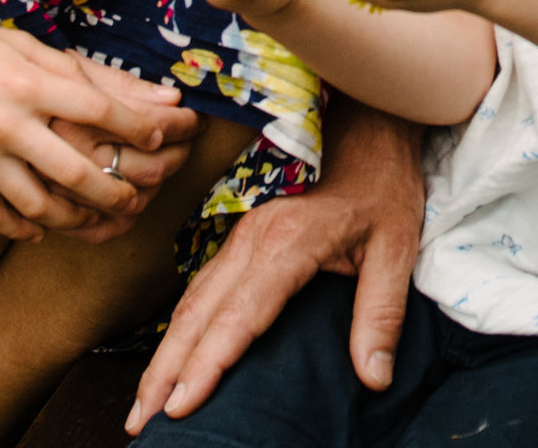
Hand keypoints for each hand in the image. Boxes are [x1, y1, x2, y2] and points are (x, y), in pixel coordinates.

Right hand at [0, 22, 197, 241]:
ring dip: (80, 219)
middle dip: (118, 190)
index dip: (138, 127)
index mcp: (28, 82)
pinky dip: (27, 228)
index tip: (164, 135)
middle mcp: (8, 123)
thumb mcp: (22, 45)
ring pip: (42, 205)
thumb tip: (151, 93)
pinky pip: (0, 216)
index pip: (100, 110)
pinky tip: (46, 229)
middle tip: (140, 195)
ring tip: (104, 219)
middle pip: (77, 171)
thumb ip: (85, 70)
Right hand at [129, 97, 421, 428]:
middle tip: (140, 422)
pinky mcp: (241, 232)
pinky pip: (201, 284)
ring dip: (164, 352)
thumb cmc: (385, 183)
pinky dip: (180, 324)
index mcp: (286, 244)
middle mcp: (252, 239)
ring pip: (191, 300)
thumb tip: (375, 379)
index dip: (207, 365)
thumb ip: (381, 314)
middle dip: (165, 371)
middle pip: (197, 314)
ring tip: (143, 401)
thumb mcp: (397, 247)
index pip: (237, 317)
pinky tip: (172, 351)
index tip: (179, 407)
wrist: (370, 120)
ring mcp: (241, 233)